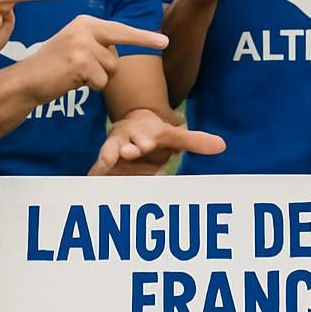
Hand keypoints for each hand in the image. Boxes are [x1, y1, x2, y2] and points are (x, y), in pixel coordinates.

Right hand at [25, 16, 168, 99]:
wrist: (26, 80)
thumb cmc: (53, 67)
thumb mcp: (76, 46)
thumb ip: (97, 43)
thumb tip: (120, 50)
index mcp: (85, 22)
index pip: (120, 30)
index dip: (143, 38)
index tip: (164, 41)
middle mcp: (85, 28)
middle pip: (116, 56)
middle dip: (109, 69)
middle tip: (92, 72)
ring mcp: (82, 45)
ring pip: (110, 70)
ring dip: (96, 79)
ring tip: (73, 75)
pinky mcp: (80, 63)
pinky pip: (101, 82)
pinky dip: (89, 87)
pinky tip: (71, 81)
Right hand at [89, 109, 225, 175]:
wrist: (130, 125)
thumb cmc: (153, 135)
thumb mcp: (173, 136)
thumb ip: (194, 141)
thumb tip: (223, 146)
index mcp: (142, 135)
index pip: (143, 137)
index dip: (144, 141)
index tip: (147, 144)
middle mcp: (123, 142)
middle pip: (121, 145)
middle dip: (123, 149)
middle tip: (127, 152)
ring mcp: (110, 154)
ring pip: (105, 158)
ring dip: (104, 163)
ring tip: (101, 169)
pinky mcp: (102, 166)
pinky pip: (95, 173)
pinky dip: (92, 179)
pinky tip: (87, 186)